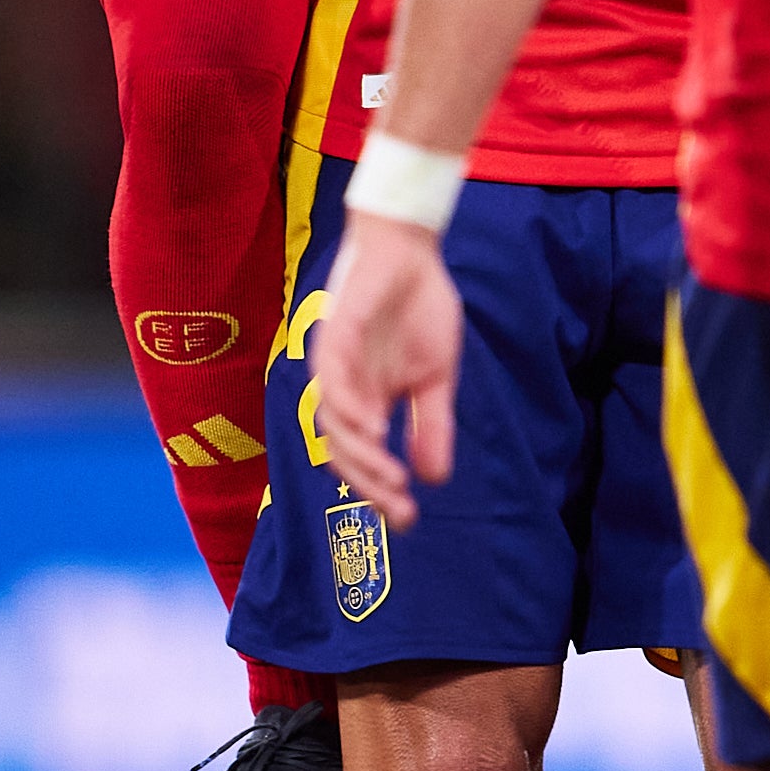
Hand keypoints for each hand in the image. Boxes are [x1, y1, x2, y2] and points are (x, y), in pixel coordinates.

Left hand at [311, 214, 465, 528]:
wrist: (412, 249)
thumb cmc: (420, 307)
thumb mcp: (437, 376)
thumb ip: (432, 424)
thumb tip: (435, 479)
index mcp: (366, 400)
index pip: (364, 459)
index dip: (382, 492)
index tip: (410, 521)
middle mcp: (343, 388)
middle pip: (343, 451)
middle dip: (371, 483)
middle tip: (401, 507)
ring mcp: (335, 362)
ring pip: (333, 421)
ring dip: (359, 452)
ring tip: (390, 475)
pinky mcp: (334, 332)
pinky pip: (332, 377)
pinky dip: (349, 406)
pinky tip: (374, 427)